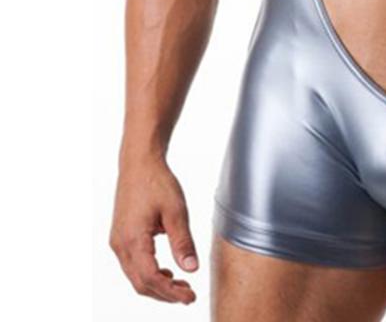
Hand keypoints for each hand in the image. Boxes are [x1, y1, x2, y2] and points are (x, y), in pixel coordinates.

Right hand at [109, 154, 197, 303]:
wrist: (139, 163)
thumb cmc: (157, 182)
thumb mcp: (176, 211)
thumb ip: (183, 242)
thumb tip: (191, 269)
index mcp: (133, 240)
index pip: (151, 278)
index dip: (171, 293)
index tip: (190, 297)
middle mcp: (120, 245)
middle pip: (140, 283)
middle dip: (164, 294)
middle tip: (188, 295)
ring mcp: (117, 242)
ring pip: (135, 276)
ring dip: (157, 285)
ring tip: (180, 286)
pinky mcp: (120, 237)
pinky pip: (132, 264)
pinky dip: (149, 273)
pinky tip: (166, 271)